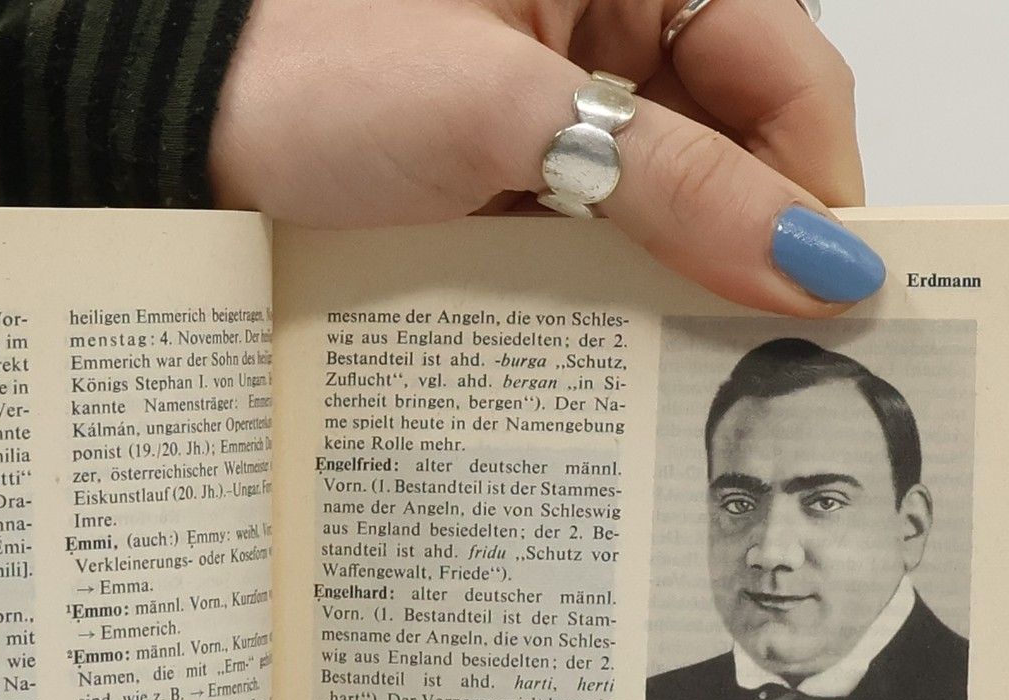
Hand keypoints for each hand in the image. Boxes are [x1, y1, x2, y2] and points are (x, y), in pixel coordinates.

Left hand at [210, 0, 877, 313]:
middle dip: (751, 238)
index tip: (833, 290)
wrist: (175, 128)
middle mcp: (602, 19)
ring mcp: (553, 103)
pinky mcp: (506, 172)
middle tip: (768, 345)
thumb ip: (672, 184)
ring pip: (666, 198)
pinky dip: (607, 291)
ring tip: (688, 356)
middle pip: (734, 137)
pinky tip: (612, 346)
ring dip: (678, 277)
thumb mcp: (505, 117)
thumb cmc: (306, 67)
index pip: (783, 61)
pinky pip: (594, 234)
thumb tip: (812, 258)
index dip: (817, 178)